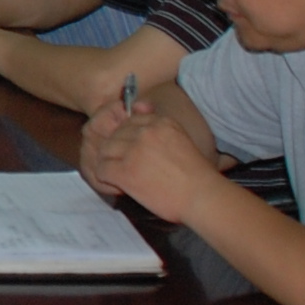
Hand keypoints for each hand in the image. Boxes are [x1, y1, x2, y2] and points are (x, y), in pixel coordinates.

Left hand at [77, 89, 208, 223]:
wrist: (202, 196)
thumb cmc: (197, 175)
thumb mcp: (181, 141)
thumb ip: (159, 130)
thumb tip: (140, 108)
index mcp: (161, 122)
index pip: (131, 122)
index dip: (129, 139)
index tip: (135, 153)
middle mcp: (145, 132)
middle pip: (116, 135)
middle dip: (117, 151)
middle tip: (125, 167)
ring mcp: (133, 150)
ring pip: (105, 150)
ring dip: (109, 163)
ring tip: (120, 177)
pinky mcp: (125, 171)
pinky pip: (102, 169)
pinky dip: (106, 179)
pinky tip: (118, 186)